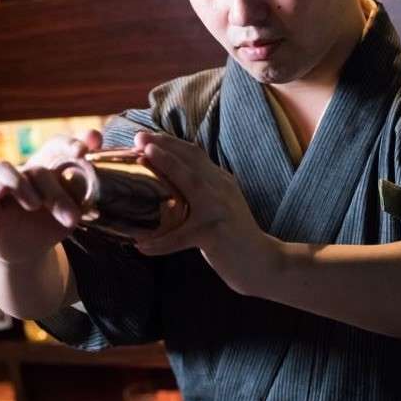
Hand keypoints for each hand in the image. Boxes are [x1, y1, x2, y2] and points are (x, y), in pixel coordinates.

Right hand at [0, 130, 101, 263]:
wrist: (28, 250)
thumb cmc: (53, 222)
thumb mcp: (73, 211)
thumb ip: (80, 195)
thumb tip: (82, 180)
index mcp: (51, 168)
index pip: (59, 145)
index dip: (71, 142)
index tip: (84, 150)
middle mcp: (28, 172)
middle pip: (39, 169)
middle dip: (57, 194)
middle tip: (72, 218)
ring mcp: (6, 185)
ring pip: (5, 169)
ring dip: (22, 186)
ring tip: (35, 206)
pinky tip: (3, 192)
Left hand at [133, 131, 279, 294]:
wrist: (263, 263)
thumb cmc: (233, 237)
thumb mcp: (219, 206)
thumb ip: (201, 193)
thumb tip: (164, 188)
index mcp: (220, 181)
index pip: (195, 153)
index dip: (170, 142)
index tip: (145, 136)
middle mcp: (222, 188)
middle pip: (192, 159)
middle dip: (164, 145)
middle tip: (137, 138)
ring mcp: (220, 209)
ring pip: (191, 184)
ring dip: (166, 166)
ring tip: (140, 161)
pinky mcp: (215, 234)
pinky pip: (183, 236)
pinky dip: (161, 241)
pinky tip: (142, 246)